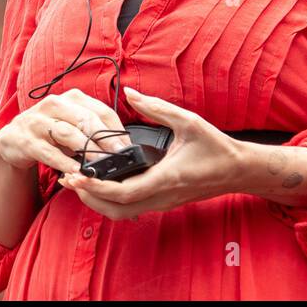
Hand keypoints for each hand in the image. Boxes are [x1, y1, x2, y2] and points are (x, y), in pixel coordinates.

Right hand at [0, 88, 131, 175]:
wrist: (13, 139)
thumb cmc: (51, 132)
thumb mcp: (73, 125)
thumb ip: (94, 130)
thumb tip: (124, 147)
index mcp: (71, 98)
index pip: (100, 110)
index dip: (116, 129)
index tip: (128, 148)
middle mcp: (54, 104)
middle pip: (86, 119)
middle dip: (105, 139)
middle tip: (119, 156)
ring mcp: (38, 121)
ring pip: (68, 133)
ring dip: (86, 150)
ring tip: (100, 165)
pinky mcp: (27, 139)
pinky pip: (49, 152)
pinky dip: (64, 162)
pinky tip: (76, 172)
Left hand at [57, 87, 242, 220]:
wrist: (239, 171)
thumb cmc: (216, 146)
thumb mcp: (188, 121)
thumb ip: (156, 107)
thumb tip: (129, 93)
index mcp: (166, 178)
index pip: (124, 192)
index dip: (96, 187)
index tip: (76, 176)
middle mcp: (161, 196)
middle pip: (116, 210)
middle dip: (88, 196)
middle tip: (67, 178)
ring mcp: (162, 203)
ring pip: (122, 213)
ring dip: (98, 201)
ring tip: (80, 181)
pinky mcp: (163, 202)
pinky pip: (132, 208)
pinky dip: (111, 200)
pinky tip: (102, 183)